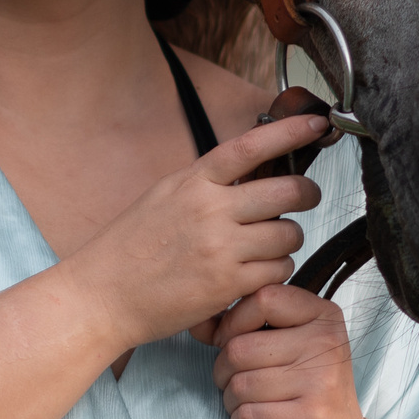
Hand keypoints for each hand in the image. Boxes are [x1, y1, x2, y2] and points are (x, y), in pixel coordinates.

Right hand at [57, 114, 328, 349]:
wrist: (102, 294)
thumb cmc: (131, 247)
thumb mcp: (164, 196)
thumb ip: (208, 184)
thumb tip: (253, 172)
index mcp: (194, 181)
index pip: (250, 147)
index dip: (289, 132)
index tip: (316, 123)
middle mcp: (210, 209)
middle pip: (288, 192)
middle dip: (307, 195)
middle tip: (306, 199)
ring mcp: (220, 247)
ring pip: (289, 236)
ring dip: (286, 242)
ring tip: (266, 247)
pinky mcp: (227, 284)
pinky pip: (277, 271)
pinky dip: (274, 273)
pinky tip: (254, 274)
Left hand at [200, 284, 374, 418]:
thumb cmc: (310, 389)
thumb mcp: (291, 345)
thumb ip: (248, 325)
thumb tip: (198, 322)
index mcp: (324, 315)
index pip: (263, 298)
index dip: (232, 322)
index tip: (228, 341)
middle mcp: (326, 342)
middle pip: (240, 347)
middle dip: (224, 371)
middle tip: (238, 385)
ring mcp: (321, 380)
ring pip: (239, 384)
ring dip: (232, 402)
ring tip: (251, 406)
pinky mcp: (310, 418)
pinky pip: (248, 415)